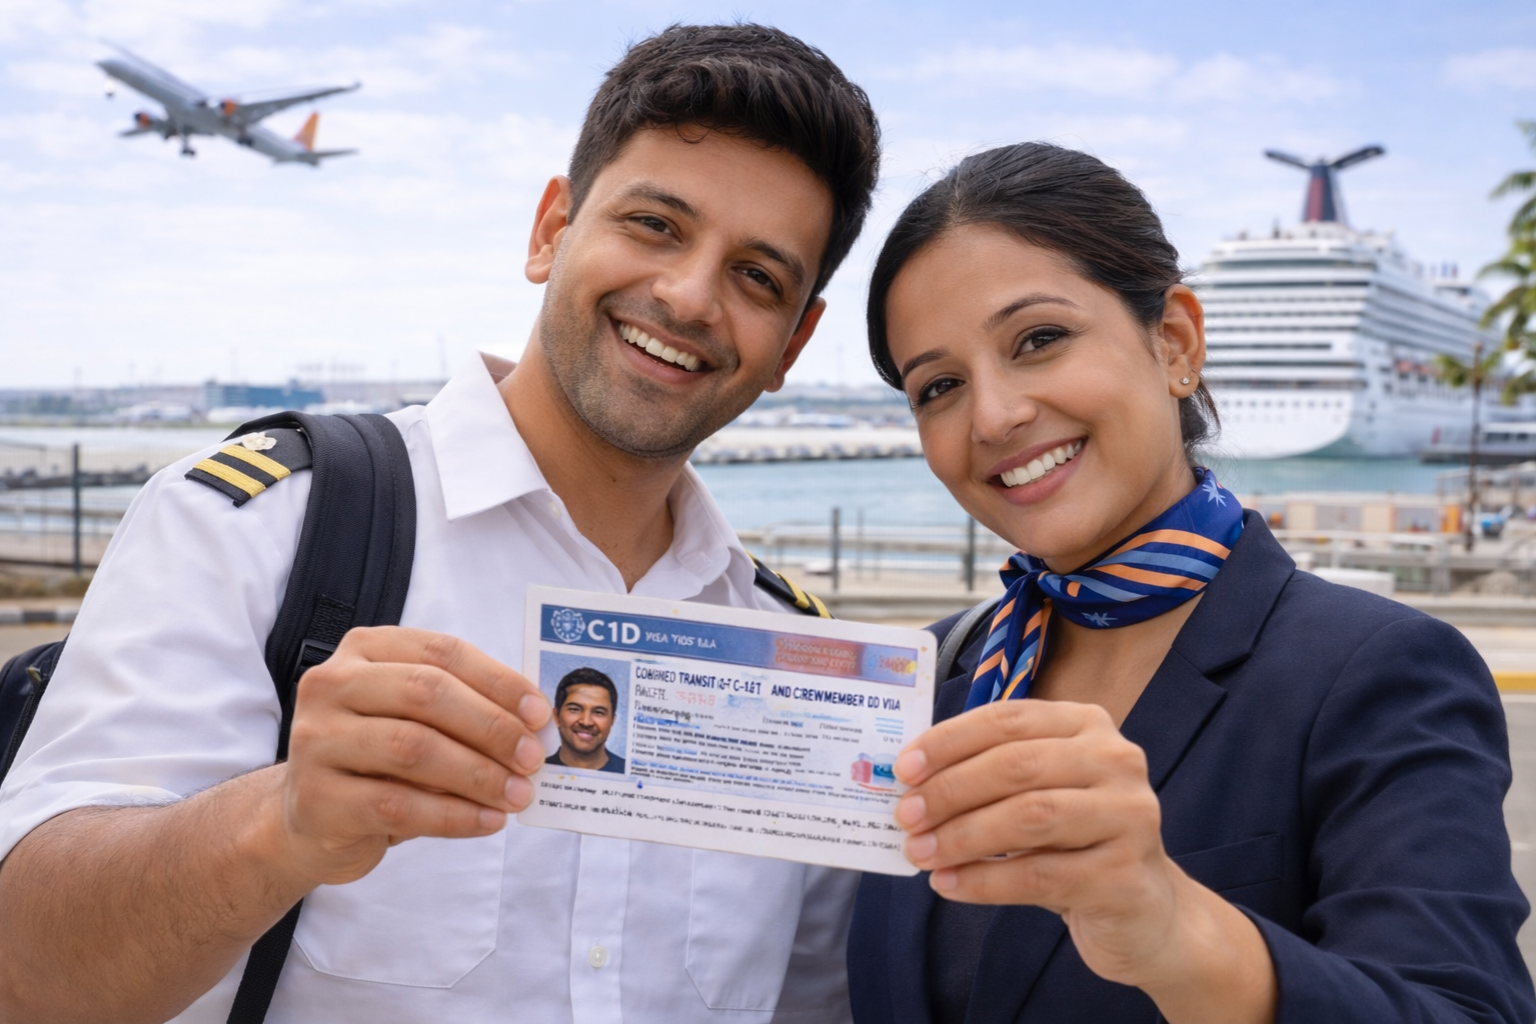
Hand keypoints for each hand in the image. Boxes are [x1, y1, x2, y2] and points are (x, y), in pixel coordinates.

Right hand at [270, 627, 551, 887]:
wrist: (312, 821)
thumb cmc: (379, 760)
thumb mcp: (417, 721)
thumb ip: (466, 712)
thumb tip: (534, 729)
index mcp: (365, 650)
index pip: (441, 652)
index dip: (498, 681)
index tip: (540, 714)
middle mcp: (332, 685)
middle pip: (426, 693)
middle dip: (491, 727)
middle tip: (532, 758)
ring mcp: (317, 740)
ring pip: (412, 748)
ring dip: (478, 774)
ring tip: (518, 795)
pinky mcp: (316, 798)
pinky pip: (397, 805)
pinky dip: (453, 815)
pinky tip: (488, 821)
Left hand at [893, 700, 1274, 1021]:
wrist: (1146, 912)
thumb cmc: (1075, 843)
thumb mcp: (1038, 794)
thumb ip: (988, 777)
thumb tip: (910, 782)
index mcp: (1087, 724)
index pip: (1007, 719)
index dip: (949, 741)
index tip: (903, 769)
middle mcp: (1116, 760)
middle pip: (1016, 766)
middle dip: (950, 791)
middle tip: (906, 816)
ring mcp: (1129, 816)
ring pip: (1029, 817)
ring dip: (962, 836)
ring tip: (920, 853)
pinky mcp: (1126, 875)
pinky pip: (1039, 875)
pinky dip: (984, 881)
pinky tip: (949, 884)